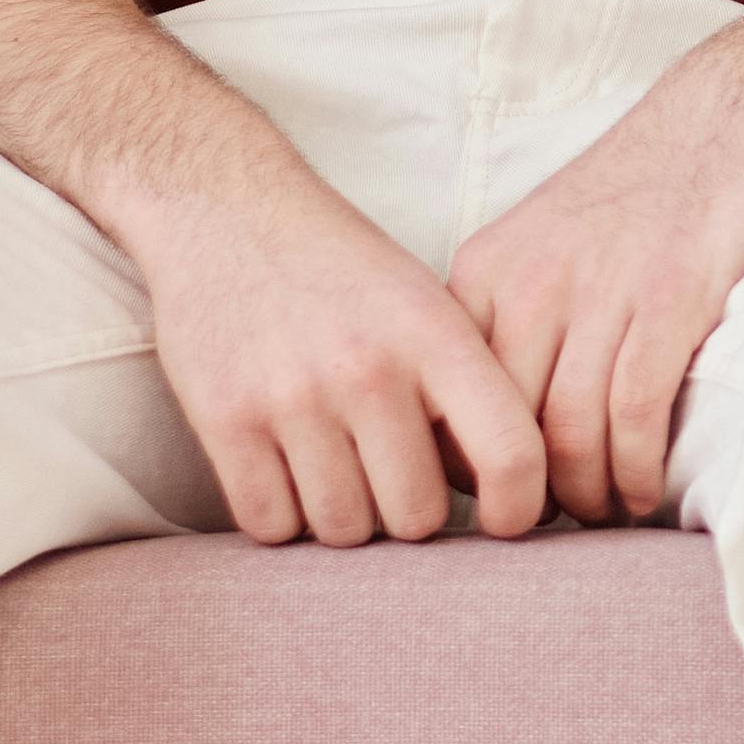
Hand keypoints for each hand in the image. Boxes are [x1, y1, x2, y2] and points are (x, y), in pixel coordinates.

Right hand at [126, 164, 550, 546]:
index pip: (511, 454)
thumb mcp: (428, 305)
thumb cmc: (344, 273)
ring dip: (343, 517)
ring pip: (343, 530)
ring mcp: (294, 399)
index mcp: (437, 336)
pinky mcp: (225, 422)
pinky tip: (287, 472)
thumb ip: (469, 389)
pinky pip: (270, 525)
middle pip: (417, 517)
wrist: (227, 213)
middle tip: (392, 478)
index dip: (518, 509)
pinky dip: (282, 517)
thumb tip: (506, 494)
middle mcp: (370, 370)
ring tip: (337, 469)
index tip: (503, 520)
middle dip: (409, 512)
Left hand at [442, 34, 743, 525]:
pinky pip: (635, 417)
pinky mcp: (670, 301)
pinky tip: (649, 491)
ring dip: (591, 495)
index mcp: (484, 273)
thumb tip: (487, 429)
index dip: (472, 467)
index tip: (501, 497)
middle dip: (530, 497)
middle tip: (557, 526)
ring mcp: (602, 293)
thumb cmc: (637, 193)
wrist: (726, 119)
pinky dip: (639, 471)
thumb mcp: (539, 243)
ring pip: (570, 436)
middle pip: (507, 430)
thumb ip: (507, 322)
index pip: (450, 403)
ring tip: (609, 512)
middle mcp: (531, 284)